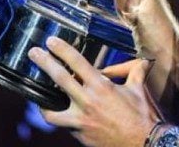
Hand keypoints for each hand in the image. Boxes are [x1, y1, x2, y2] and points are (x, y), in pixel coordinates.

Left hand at [29, 37, 159, 146]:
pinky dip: (59, 117)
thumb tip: (143, 61)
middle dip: (44, 63)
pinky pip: (62, 124)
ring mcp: (81, 120)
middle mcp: (88, 102)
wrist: (144, 143)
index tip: (51, 42)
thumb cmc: (143, 116)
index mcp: (101, 87)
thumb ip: (136, 72)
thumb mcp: (139, 89)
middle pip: (59, 79)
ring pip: (51, 110)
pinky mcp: (79, 134)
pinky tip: (57, 113)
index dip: (61, 50)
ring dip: (41, 101)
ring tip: (36, 94)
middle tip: (33, 53)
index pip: (77, 62)